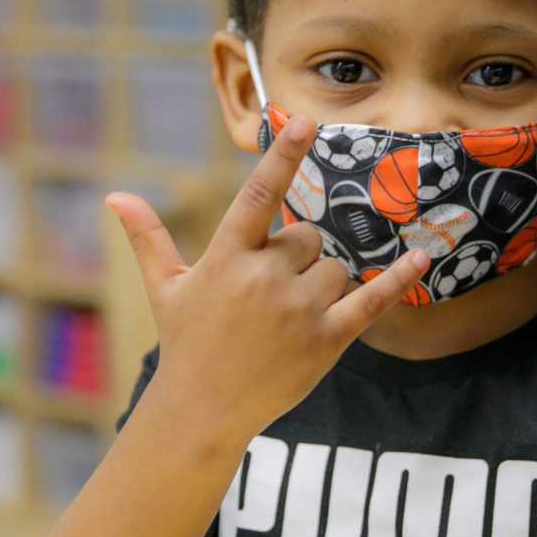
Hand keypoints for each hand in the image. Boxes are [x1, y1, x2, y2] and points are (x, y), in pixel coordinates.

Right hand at [106, 114, 428, 447]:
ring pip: (334, 268)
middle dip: (295, 258)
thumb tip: (114, 195)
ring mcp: (298, 310)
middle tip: (266, 296)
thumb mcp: (164, 289)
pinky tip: (422, 257)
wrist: (202, 413)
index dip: (283, 157)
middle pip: (307, 238)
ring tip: (286, 318)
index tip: (305, 123)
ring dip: (320, 283)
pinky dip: (397, 280)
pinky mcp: (326, 341)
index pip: (258, 196)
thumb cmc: (185, 344)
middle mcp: (264, 279)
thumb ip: (148, 237)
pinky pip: (371, 301)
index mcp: (226, 259)